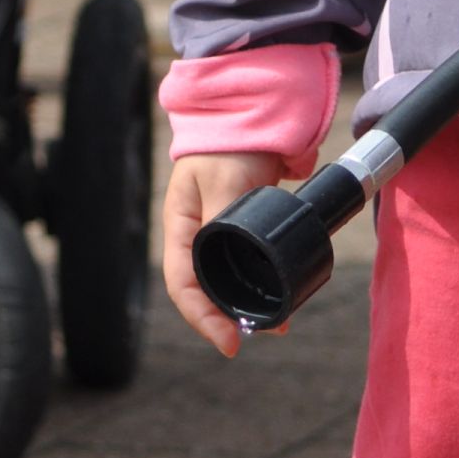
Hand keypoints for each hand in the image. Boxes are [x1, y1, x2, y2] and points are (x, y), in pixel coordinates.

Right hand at [163, 151, 292, 357]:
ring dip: (247, 304)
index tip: (230, 342)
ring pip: (227, 281)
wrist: (250, 115)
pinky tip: (278, 294)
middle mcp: (195, 238)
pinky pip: (245, 265)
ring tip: (278, 322)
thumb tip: (223, 260)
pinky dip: (259, 282)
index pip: (183, 286)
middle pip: (206, 291)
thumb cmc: (227, 145)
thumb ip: (221, 219)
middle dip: (229, 319)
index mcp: (180, 229)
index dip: (203, 317)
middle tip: (263, 333)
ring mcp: (218, 235)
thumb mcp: (223, 182)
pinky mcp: (242, 230)